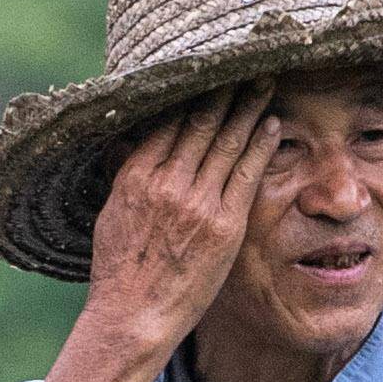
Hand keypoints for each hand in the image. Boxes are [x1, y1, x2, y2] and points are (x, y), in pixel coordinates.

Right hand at [80, 97, 275, 356]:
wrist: (133, 316)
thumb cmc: (119, 270)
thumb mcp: (111, 214)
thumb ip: (126, 176)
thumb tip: (128, 144)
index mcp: (137, 176)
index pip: (170, 121)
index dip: (193, 94)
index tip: (208, 74)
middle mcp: (168, 183)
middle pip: (203, 123)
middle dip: (226, 90)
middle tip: (245, 64)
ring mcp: (199, 203)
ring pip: (229, 142)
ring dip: (249, 108)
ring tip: (264, 84)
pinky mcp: (225, 225)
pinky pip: (247, 174)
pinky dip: (260, 146)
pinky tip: (271, 126)